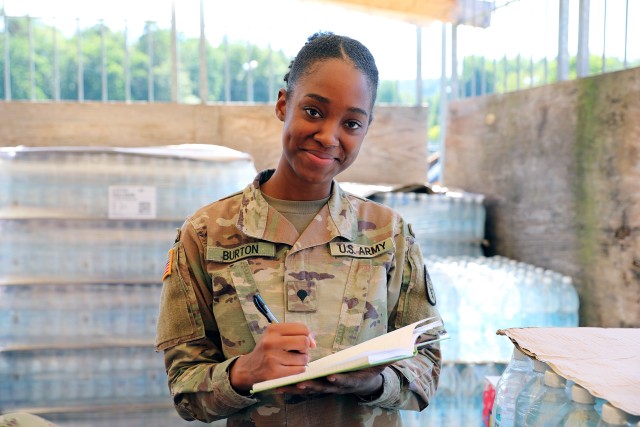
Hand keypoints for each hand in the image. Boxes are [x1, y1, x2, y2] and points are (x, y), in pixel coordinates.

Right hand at [230, 323, 315, 392]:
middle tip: (298, 352)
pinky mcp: (275, 372)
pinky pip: (299, 370)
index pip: (302, 328)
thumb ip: (296, 334)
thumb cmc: (267, 350)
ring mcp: (272, 358)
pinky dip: (299, 370)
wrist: (249, 368)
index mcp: (273, 329)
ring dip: (302, 361)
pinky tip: (289, 368)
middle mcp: (271, 342)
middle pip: (304, 342)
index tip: (307, 342)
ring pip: (303, 358)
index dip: (309, 336)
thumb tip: (313, 342)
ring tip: (291, 361)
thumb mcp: (276, 336)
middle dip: (305, 349)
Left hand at [274, 364, 389, 397]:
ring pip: (311, 388)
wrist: (364, 384)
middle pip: (324, 387)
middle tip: (301, 383)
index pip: (344, 381)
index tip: (331, 377)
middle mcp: (338, 387)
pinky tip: (280, 384)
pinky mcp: (318, 385)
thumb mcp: (381, 365)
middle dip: (312, 385)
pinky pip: (304, 386)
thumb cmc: (370, 371)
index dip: (338, 380)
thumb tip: (402, 351)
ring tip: (286, 384)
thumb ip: (388, 359)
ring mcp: (327, 387)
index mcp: (352, 381)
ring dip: (299, 387)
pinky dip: (292, 386)